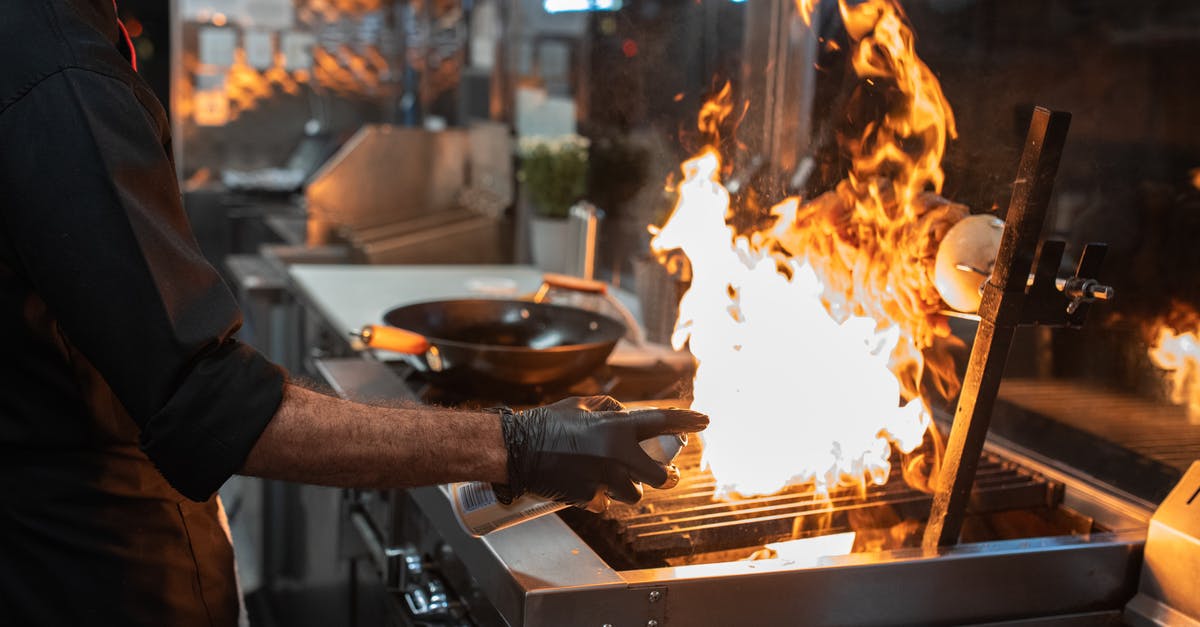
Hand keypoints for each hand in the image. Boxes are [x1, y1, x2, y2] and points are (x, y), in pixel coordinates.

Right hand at [495, 396, 707, 508]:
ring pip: (634, 494)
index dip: (687, 420)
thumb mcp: (580, 405)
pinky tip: (587, 486)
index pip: (661, 422)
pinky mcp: (589, 498)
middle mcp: (615, 455)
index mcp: (615, 427)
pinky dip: (600, 497)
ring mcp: (603, 479)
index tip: (704, 420)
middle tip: (668, 474)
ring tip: (612, 478)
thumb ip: (609, 408)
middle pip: (660, 475)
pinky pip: (606, 503)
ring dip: (628, 488)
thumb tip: (624, 414)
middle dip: (667, 476)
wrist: (516, 450)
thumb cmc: (546, 424)